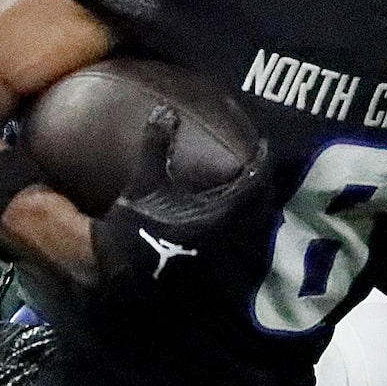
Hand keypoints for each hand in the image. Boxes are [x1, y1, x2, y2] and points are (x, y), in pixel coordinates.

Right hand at [89, 106, 268, 304]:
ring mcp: (224, 256)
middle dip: (262, 189)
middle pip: (261, 208)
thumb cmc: (135, 228)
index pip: (254, 183)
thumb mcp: (144, 184)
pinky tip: (230, 224)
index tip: (264, 147)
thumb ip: (156, 147)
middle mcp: (230, 235)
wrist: (122, 274)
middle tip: (258, 170)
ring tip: (249, 195)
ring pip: (252, 230)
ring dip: (254, 212)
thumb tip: (164, 111)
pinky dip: (240, 233)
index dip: (261, 163)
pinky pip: (238, 248)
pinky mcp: (214, 270)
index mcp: (221, 212)